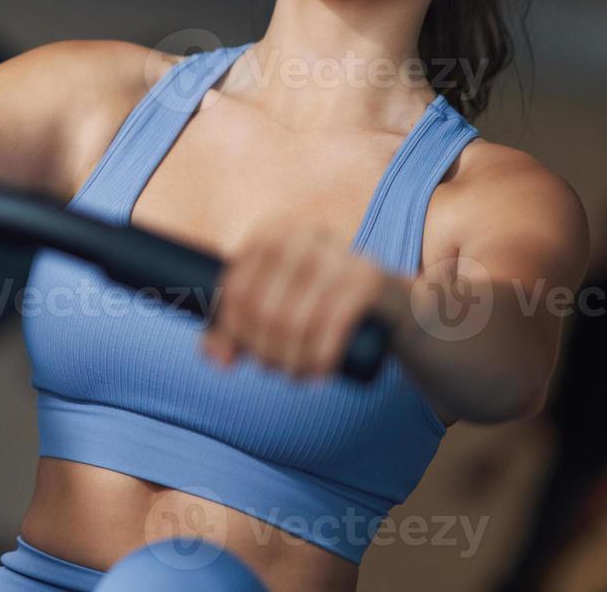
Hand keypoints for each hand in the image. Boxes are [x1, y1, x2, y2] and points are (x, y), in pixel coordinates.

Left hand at [200, 221, 412, 378]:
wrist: (390, 303)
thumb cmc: (320, 304)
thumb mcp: (274, 309)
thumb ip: (233, 333)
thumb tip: (216, 360)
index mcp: (271, 232)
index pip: (234, 290)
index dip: (233, 332)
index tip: (247, 355)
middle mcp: (300, 235)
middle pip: (262, 309)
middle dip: (265, 352)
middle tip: (277, 370)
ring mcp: (335, 254)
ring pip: (293, 322)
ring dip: (291, 362)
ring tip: (296, 375)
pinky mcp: (366, 279)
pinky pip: (331, 326)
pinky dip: (320, 358)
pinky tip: (319, 373)